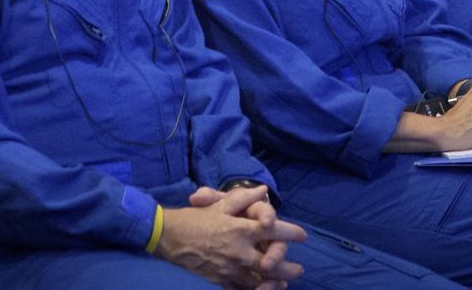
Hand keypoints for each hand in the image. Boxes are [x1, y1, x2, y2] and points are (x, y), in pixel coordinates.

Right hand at [156, 188, 304, 286]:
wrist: (168, 236)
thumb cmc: (196, 217)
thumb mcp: (220, 204)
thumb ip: (244, 197)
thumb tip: (264, 191)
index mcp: (242, 229)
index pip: (274, 231)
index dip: (291, 233)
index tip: (302, 236)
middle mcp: (239, 250)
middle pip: (271, 262)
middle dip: (288, 267)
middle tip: (299, 270)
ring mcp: (229, 268)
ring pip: (258, 279)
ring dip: (274, 281)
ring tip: (284, 282)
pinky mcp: (219, 279)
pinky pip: (240, 288)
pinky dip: (253, 289)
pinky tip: (261, 288)